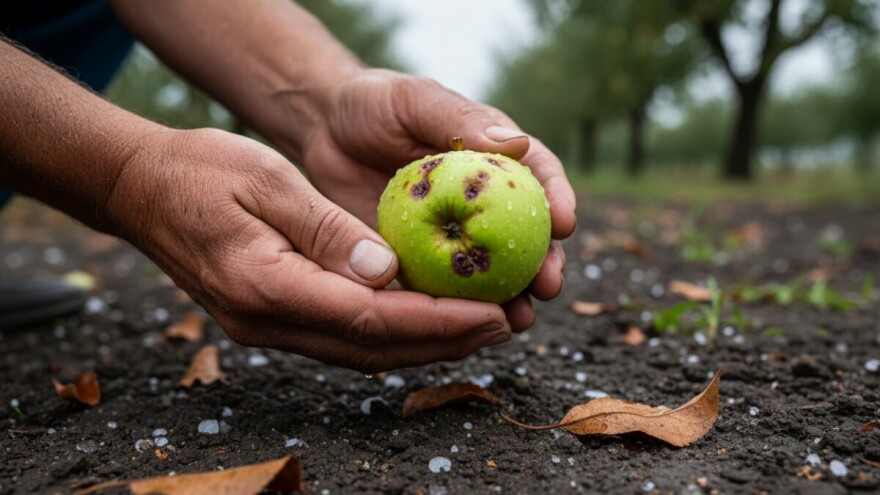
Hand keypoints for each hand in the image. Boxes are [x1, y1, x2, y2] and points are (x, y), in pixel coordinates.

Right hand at [107, 127, 511, 372]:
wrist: (140, 189)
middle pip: (371, 348)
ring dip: (422, 346)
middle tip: (502, 325)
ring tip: (479, 329)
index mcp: (265, 285)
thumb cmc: (201, 171)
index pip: (368, 317)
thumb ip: (327, 230)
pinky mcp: (270, 319)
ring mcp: (265, 327)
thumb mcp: (267, 180)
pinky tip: (426, 322)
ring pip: (359, 353)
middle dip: (443, 342)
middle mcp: (265, 320)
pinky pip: (342, 340)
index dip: (436, 322)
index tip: (490, 314)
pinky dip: (391, 336)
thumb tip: (387, 272)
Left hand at [294, 69, 576, 329]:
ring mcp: (453, 233)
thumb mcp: (414, 100)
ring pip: (492, 270)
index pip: (537, 175)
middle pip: (525, 233)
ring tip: (520, 320)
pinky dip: (459, 311)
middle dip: (544, 262)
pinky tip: (466, 330)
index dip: (557, 198)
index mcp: (493, 156)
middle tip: (547, 285)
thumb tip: (517, 143)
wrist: (324, 132)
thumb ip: (457, 119)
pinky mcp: (420, 259)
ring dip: (512, 297)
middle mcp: (481, 199)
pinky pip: (445, 288)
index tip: (565, 223)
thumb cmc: (374, 104)